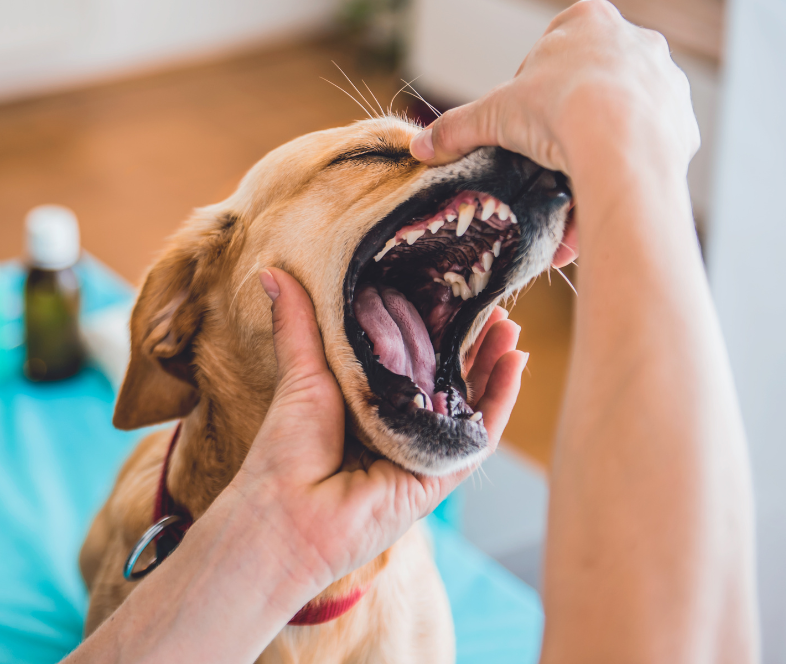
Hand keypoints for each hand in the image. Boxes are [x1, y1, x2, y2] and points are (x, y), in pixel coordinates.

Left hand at [227, 267, 525, 595]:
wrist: (289, 513)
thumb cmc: (286, 449)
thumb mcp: (300, 373)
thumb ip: (298, 325)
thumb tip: (271, 272)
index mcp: (367, 403)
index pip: (411, 359)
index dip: (435, 327)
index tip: (451, 291)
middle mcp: (399, 427)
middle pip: (448, 378)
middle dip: (472, 342)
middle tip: (492, 302)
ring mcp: (422, 452)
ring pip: (471, 402)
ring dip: (494, 364)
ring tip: (510, 325)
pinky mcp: (441, 475)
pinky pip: (480, 434)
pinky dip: (501, 400)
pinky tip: (514, 363)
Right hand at [408, 0, 698, 188]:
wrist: (622, 143)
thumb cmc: (557, 111)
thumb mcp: (493, 116)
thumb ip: (456, 128)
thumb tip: (419, 146)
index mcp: (588, 20)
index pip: (552, 49)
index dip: (531, 87)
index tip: (522, 119)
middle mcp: (635, 40)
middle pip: (590, 81)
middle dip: (569, 115)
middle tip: (545, 151)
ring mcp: (665, 80)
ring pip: (623, 114)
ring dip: (599, 143)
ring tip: (572, 179)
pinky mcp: (683, 121)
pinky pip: (646, 147)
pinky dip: (625, 166)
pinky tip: (602, 188)